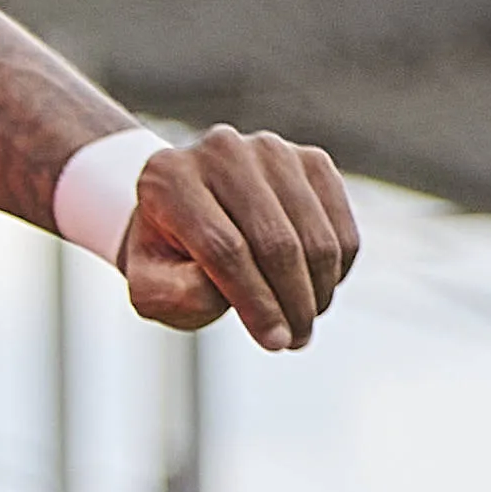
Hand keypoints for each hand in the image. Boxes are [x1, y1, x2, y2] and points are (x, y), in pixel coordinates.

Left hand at [111, 128, 359, 348]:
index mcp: (168, 178)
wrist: (188, 212)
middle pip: (275, 242)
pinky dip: (336, 271)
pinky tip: (313, 290)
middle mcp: (221, 151)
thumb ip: (171, 294)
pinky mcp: (310, 160)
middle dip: (291, 303)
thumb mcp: (150, 286)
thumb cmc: (168, 259)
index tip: (273, 342)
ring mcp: (270, 150)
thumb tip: (224, 291)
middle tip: (293, 341)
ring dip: (317, 293)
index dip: (255, 302)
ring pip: (315, 237)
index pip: (224, 249)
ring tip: (301, 324)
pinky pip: (341, 227)